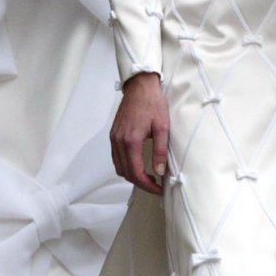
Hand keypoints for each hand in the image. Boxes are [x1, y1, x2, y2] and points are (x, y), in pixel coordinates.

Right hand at [110, 72, 168, 193]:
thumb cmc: (153, 103)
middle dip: (140, 183)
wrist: (140, 86)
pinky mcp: (113, 135)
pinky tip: (138, 164)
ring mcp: (114, 138)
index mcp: (131, 141)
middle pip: (126, 173)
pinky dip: (126, 165)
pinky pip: (116, 157)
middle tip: (156, 185)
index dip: (147, 185)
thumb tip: (159, 171)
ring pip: (119, 167)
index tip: (158, 189)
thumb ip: (160, 151)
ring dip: (132, 175)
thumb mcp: (162, 127)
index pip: (135, 172)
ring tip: (148, 177)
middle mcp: (119, 141)